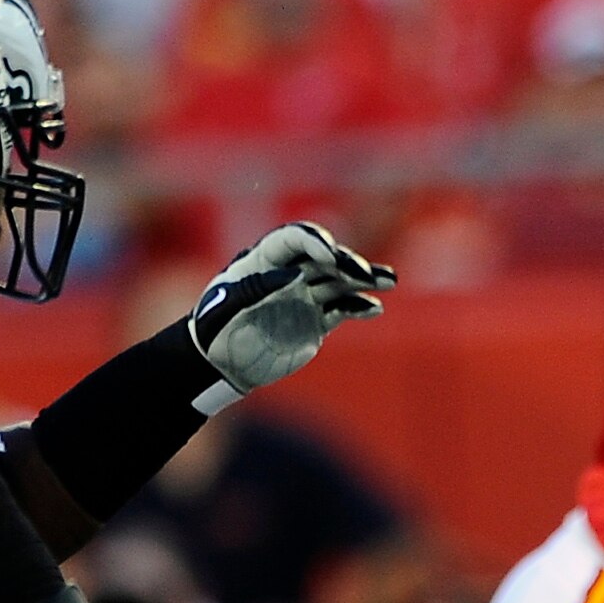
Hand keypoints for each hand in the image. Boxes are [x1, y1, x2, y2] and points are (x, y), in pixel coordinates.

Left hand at [188, 222, 393, 402]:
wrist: (220, 363)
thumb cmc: (214, 330)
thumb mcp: (225, 307)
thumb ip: (258, 288)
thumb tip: (297, 274)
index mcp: (264, 259)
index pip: (293, 239)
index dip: (313, 241)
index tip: (330, 255)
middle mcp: (290, 272)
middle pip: (324, 258)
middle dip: (347, 262)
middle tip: (365, 274)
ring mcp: (305, 296)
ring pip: (340, 281)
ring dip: (365, 279)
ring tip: (390, 280)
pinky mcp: (317, 320)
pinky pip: (343, 310)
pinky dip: (360, 308)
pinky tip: (374, 308)